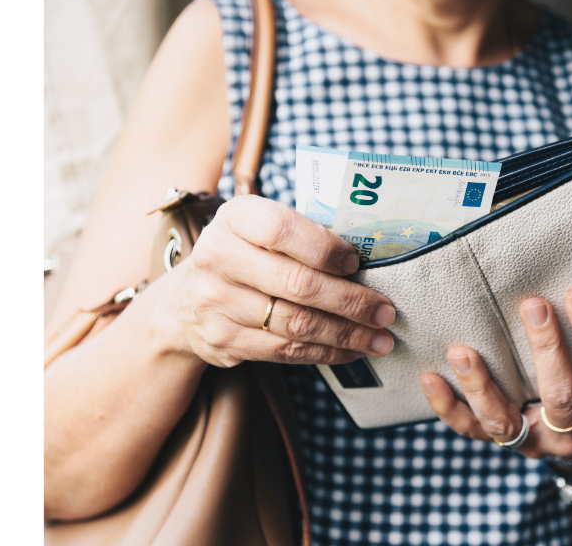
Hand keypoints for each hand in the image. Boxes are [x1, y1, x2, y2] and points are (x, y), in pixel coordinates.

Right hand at [170, 195, 396, 366]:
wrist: (185, 300)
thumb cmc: (247, 254)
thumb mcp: (261, 228)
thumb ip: (304, 235)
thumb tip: (372, 259)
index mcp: (235, 218)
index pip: (282, 229)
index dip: (325, 248)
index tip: (357, 263)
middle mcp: (218, 258)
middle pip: (298, 284)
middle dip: (352, 301)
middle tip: (386, 312)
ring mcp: (217, 303)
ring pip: (297, 324)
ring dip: (347, 335)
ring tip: (380, 339)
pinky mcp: (224, 340)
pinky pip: (286, 351)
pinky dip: (326, 353)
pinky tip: (352, 350)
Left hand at [420, 288, 571, 466]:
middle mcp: (570, 434)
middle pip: (560, 396)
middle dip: (546, 349)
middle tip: (532, 305)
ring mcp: (532, 443)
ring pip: (503, 421)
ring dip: (480, 385)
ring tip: (461, 351)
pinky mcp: (501, 445)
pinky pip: (470, 430)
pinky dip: (447, 406)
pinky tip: (430, 378)